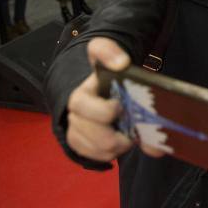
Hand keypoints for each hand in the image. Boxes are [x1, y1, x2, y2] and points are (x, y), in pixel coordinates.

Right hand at [65, 37, 165, 161]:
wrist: (107, 85)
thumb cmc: (109, 73)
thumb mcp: (106, 53)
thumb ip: (108, 50)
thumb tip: (121, 62)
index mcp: (81, 95)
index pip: (82, 106)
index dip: (103, 111)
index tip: (119, 106)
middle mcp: (75, 116)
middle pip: (97, 136)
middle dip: (118, 134)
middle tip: (133, 126)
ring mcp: (77, 132)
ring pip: (101, 150)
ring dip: (120, 144)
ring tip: (129, 132)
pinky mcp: (82, 146)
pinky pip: (101, 158)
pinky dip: (116, 152)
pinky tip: (122, 139)